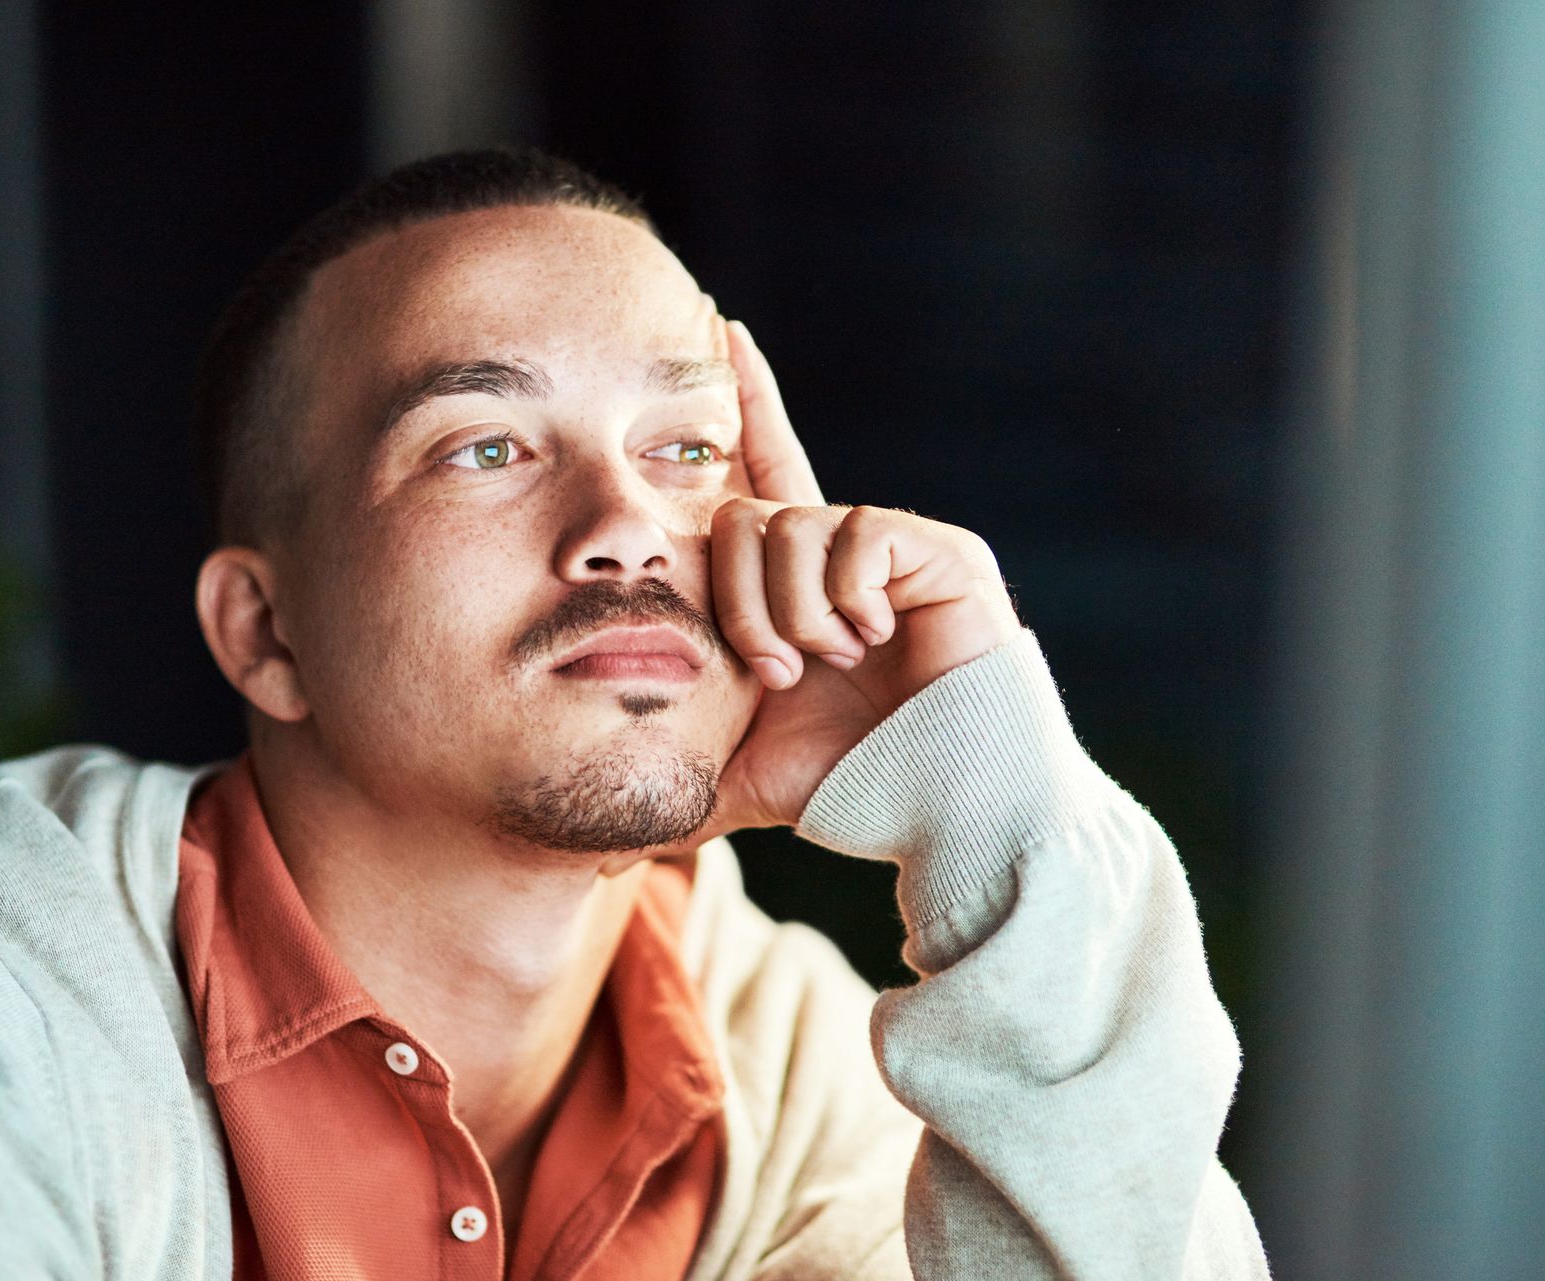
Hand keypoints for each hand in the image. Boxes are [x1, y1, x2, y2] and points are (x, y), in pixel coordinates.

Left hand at [696, 320, 1021, 837]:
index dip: (748, 405)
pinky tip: (876, 641)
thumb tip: (596, 853)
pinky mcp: (941, 552)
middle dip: (743, 601)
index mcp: (804, 586)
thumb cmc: (860, 793)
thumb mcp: (747, 776)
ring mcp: (896, 549)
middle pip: (746, 516)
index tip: (721, 330)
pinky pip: (857, 534)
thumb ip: (680, 782)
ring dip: (794, 612)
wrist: (948, 812)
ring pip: (794, 529)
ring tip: (832, 665)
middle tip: (778, 670)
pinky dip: (848, 595)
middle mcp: (848, 554)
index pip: (764, 476)